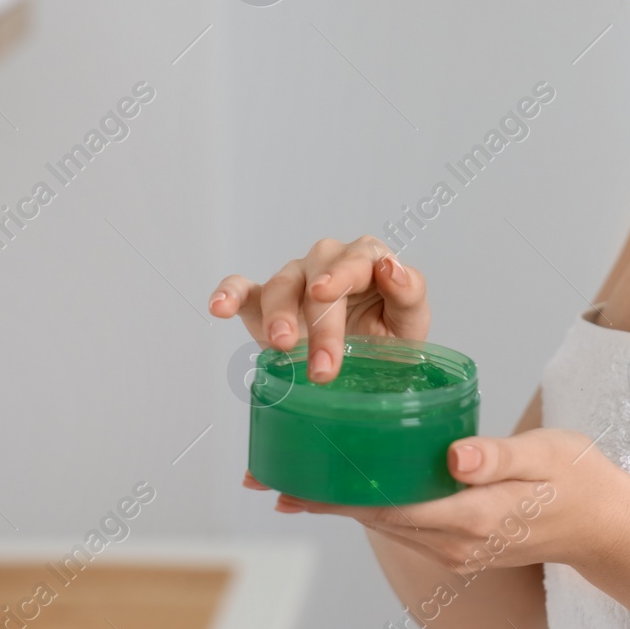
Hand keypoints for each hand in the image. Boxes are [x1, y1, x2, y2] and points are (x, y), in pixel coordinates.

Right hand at [209, 236, 428, 382]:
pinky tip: (219, 307)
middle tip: (323, 367)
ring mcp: (295, 279)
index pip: (355, 260)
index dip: (340, 278)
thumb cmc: (389, 336)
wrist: (366, 364)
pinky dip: (229, 293)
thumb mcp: (410, 320)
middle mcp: (328, 262)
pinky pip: (242, 288)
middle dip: (320, 323)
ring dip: (279, 314)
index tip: (326, 294)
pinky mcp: (264, 301)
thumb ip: (409, 293)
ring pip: (282, 285)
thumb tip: (391, 267)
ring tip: (281, 344)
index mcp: (366, 260)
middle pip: (317, 278)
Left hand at [245, 428, 629, 574]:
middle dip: (319, 499)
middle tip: (267, 480)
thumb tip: (454, 456)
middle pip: (372, 518)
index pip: (387, 505)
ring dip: (338, 504)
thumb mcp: (544, 454)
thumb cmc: (579, 479)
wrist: (608, 525)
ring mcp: (456, 547)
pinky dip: (369, 505)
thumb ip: (498, 456)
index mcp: (471, 516)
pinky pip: (402, 523)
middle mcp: (455, 540)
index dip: (334, 496)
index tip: (290, 485)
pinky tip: (348, 486)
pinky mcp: (459, 541)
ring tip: (291, 483)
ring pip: (383, 523)